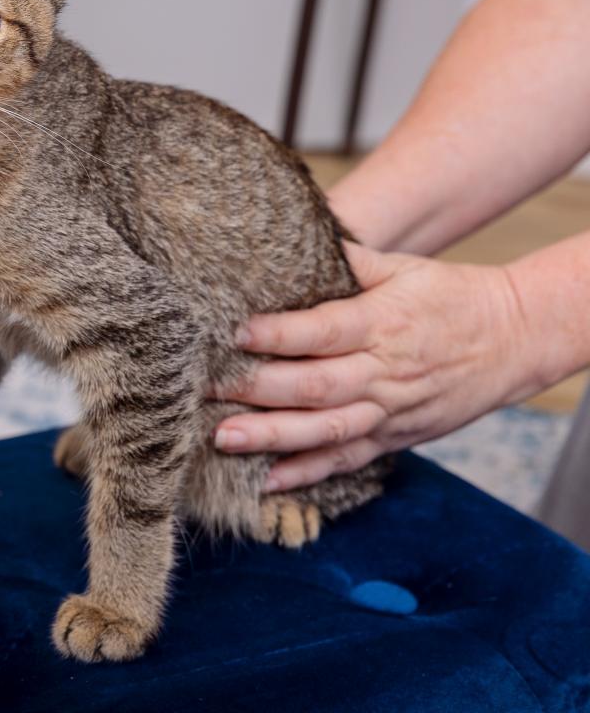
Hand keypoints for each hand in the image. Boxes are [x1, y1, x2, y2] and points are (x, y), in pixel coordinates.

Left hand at [212, 242, 540, 490]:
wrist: (513, 340)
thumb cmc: (449, 296)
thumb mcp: (404, 266)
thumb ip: (350, 260)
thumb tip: (301, 236)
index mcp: (382, 323)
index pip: (322, 331)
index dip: (277, 334)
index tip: (233, 333)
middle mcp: (384, 371)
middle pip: (314, 385)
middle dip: (256, 389)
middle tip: (205, 389)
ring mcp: (389, 410)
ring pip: (325, 429)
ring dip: (272, 437)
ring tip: (224, 439)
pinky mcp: (394, 437)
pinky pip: (346, 459)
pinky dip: (307, 473)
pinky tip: (266, 481)